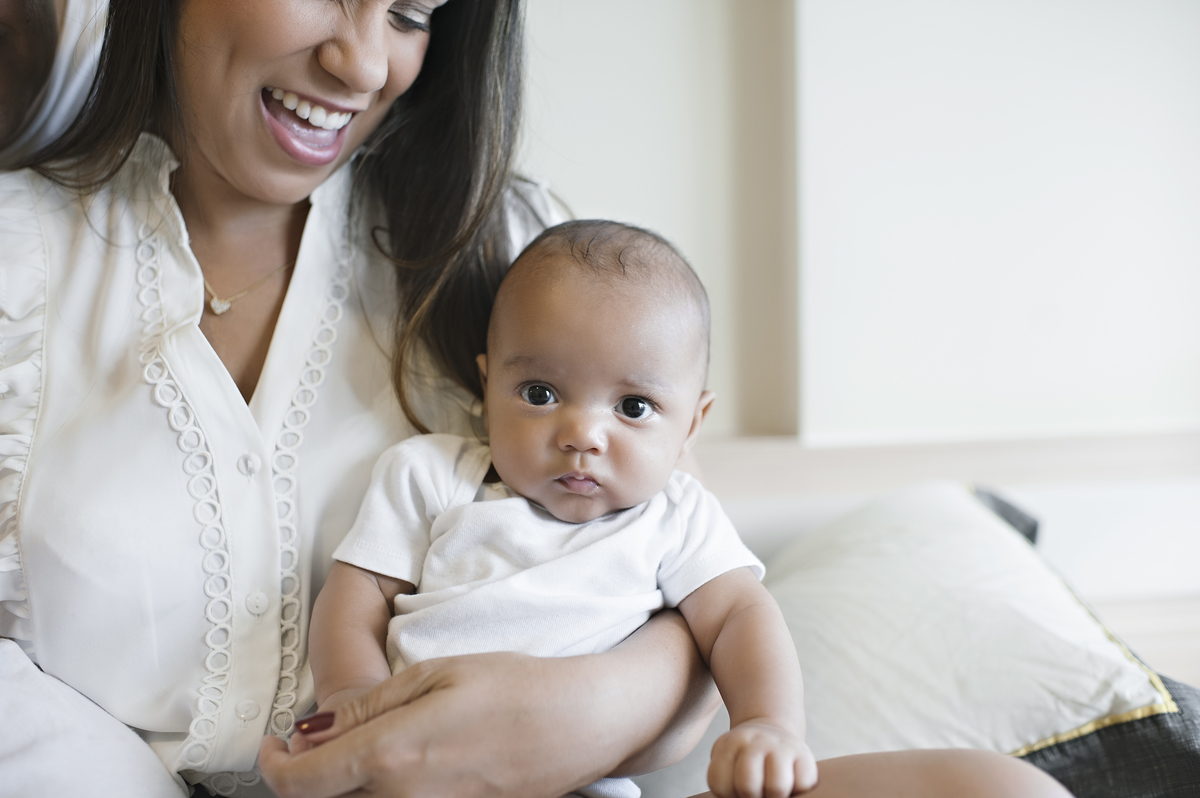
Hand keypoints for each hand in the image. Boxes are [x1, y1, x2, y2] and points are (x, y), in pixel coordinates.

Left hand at [260, 651, 638, 797]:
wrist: (580, 725)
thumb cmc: (516, 691)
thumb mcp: (434, 674)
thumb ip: (365, 706)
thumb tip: (309, 730)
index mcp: (391, 756)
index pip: (299, 782)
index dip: (272, 766)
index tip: (272, 745)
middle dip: (306, 775)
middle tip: (314, 743)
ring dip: (344, 785)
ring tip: (360, 749)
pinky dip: (381, 790)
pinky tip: (399, 765)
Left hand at [707, 720, 817, 797]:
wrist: (772, 733)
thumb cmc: (746, 760)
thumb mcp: (727, 763)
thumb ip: (727, 783)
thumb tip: (749, 796)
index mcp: (730, 744)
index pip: (720, 784)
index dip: (728, 794)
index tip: (734, 788)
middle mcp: (755, 741)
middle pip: (747, 786)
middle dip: (750, 797)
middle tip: (755, 791)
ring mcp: (781, 746)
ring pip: (777, 788)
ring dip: (774, 796)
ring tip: (771, 791)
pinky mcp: (805, 755)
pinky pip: (802, 785)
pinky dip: (797, 791)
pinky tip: (790, 783)